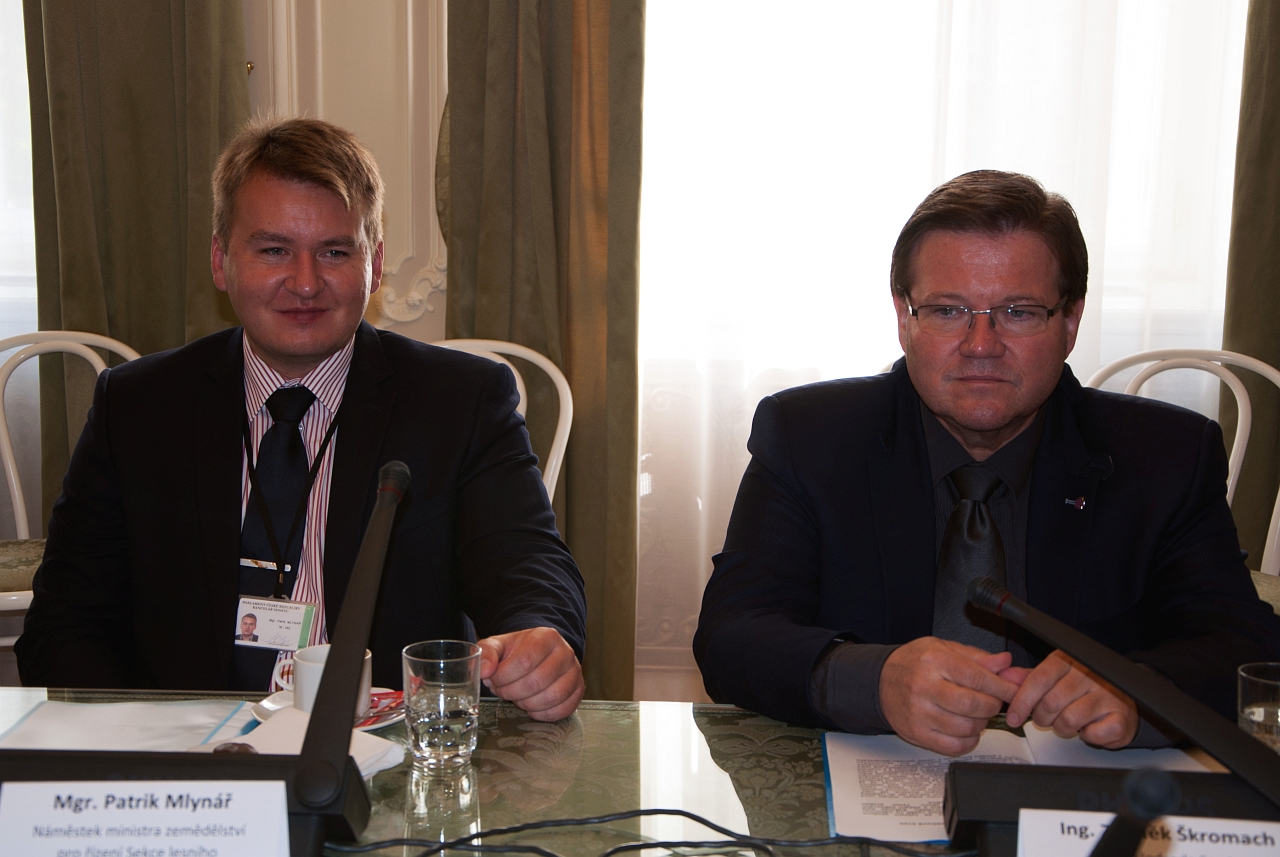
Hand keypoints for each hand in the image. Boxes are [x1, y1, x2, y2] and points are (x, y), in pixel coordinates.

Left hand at [477, 627, 583, 720]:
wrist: (539, 654)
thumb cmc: (517, 652)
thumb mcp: (498, 646)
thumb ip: (486, 653)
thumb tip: (483, 671)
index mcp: (546, 637)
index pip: (524, 661)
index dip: (503, 677)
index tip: (494, 679)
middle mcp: (565, 652)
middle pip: (536, 682)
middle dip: (512, 692)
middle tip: (503, 690)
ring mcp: (575, 672)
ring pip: (550, 698)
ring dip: (526, 704)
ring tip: (517, 696)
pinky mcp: (578, 690)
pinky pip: (561, 710)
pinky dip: (542, 714)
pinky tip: (531, 706)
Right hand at [879, 637, 1018, 755]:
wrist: (879, 681)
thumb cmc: (913, 663)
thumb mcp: (943, 649)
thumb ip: (976, 658)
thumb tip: (1005, 663)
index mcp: (934, 660)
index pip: (978, 677)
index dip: (1003, 687)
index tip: (1016, 691)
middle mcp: (924, 686)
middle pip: (973, 705)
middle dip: (992, 706)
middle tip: (992, 702)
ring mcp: (919, 712)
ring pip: (965, 727)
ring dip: (980, 724)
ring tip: (976, 714)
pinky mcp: (916, 732)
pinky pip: (953, 745)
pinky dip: (968, 741)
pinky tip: (965, 730)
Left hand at [1000, 650, 1137, 747]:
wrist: (1122, 701)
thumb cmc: (1084, 690)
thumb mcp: (1054, 678)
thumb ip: (1029, 678)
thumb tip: (1006, 677)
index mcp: (1069, 660)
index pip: (1039, 679)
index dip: (1022, 700)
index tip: (1013, 717)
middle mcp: (1090, 674)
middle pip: (1051, 702)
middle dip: (1042, 718)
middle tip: (1045, 720)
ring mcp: (1108, 695)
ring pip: (1069, 719)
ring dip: (1062, 728)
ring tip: (1067, 722)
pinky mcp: (1121, 716)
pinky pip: (1093, 733)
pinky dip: (1086, 736)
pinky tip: (1088, 728)